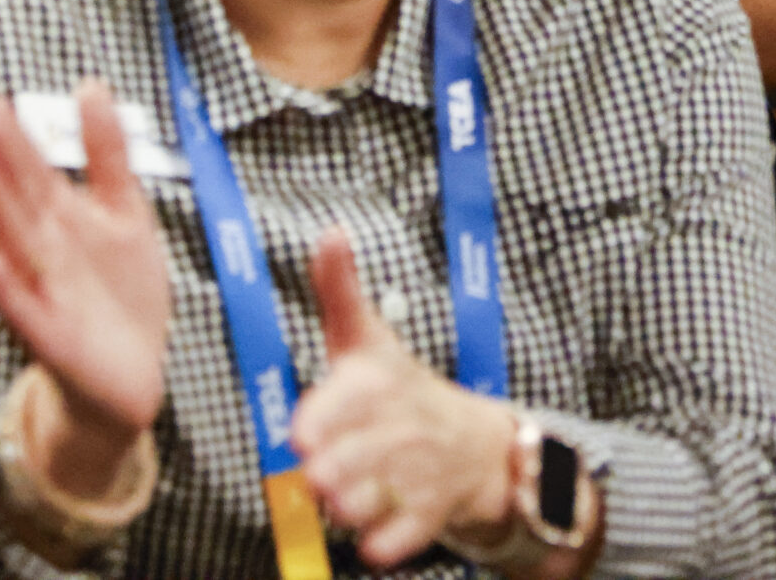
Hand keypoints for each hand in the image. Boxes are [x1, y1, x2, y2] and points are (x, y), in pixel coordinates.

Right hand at [0, 81, 171, 492]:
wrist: (129, 373)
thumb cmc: (118, 289)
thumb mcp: (125, 212)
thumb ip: (108, 154)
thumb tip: (90, 85)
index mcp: (65, 218)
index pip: (38, 170)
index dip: (19, 136)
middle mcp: (48, 249)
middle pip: (23, 197)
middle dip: (3, 157)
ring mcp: (46, 290)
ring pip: (17, 243)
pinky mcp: (51, 334)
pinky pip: (25, 307)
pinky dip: (7, 286)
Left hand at [292, 228, 517, 569]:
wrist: (474, 444)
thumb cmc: (400, 389)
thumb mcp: (367, 338)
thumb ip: (340, 290)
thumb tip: (330, 232)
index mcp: (379, 381)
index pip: (351, 400)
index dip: (324, 420)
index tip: (302, 435)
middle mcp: (401, 426)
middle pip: (359, 455)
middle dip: (333, 470)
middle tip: (317, 476)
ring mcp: (418, 471)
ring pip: (376, 496)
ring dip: (352, 506)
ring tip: (338, 503)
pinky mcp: (428, 513)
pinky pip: (404, 536)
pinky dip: (386, 543)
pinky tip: (370, 541)